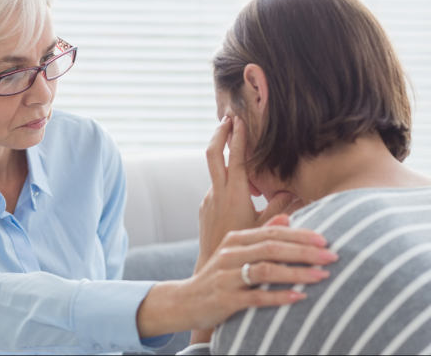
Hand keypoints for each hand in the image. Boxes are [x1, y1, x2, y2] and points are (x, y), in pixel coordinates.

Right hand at [136, 223, 335, 338]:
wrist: (186, 301)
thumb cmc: (218, 276)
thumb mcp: (235, 251)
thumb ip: (260, 234)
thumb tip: (287, 218)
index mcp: (235, 239)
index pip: (272, 233)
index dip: (300, 235)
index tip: (325, 239)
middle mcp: (230, 254)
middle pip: (272, 248)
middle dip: (305, 252)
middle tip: (332, 256)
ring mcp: (227, 277)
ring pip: (266, 270)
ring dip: (297, 273)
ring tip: (322, 276)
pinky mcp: (225, 299)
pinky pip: (256, 297)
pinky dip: (279, 297)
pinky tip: (299, 297)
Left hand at [198, 116, 295, 265]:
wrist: (213, 269)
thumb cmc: (245, 250)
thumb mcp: (266, 227)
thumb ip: (281, 206)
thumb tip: (294, 189)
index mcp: (235, 194)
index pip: (236, 157)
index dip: (238, 137)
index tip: (239, 119)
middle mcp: (217, 193)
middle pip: (213, 154)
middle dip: (220, 133)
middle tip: (227, 118)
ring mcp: (208, 200)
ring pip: (216, 171)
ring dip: (225, 158)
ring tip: (237, 147)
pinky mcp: (204, 208)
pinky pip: (216, 188)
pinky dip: (226, 180)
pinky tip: (239, 189)